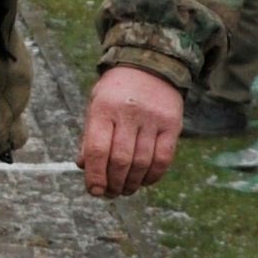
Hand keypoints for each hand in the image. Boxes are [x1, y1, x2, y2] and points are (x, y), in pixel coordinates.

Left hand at [78, 66, 183, 197]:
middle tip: (111, 193)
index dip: (95, 175)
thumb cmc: (116, 92)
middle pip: (121, 160)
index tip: (94, 191)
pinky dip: (153, 175)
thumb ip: (90, 136)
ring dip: (132, 183)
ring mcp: (152, 118)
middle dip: (114, 183)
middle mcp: (129, 113)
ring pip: (142, 162)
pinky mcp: (172, 124)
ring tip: (125, 189)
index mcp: (104, 108)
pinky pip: (164, 158)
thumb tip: (84, 167)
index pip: (97, 149)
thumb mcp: (96, 106)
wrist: (150, 65)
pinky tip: (143, 180)